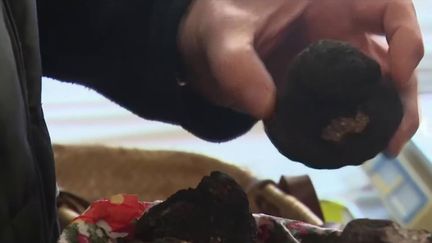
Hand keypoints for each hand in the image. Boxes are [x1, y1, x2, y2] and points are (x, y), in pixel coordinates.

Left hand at [178, 0, 423, 154]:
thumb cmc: (219, 24)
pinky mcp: (318, 91)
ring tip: (379, 150)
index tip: (398, 73)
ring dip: (383, 120)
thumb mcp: (223, 34)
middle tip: (392, 137)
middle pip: (392, 58)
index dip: (406, 36)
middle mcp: (340, 31)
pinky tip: (348, 150)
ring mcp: (332, 64)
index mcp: (330, 2)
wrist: (205, 48)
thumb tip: (268, 107)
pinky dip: (352, 129)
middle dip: (401, 97)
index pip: (388, 8)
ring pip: (375, 89)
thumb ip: (236, 63)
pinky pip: (345, 108)